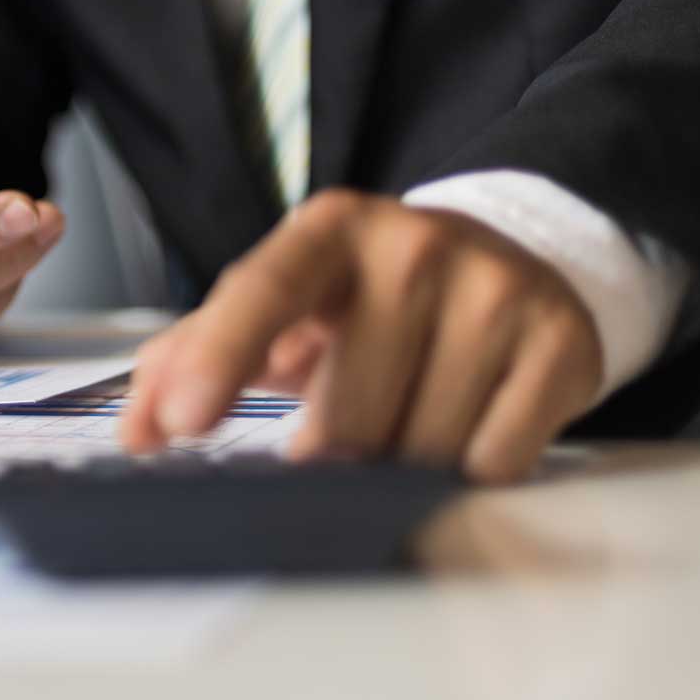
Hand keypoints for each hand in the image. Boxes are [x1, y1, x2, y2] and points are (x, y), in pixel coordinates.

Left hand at [120, 190, 603, 481]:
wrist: (513, 260)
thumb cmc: (369, 298)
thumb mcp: (280, 302)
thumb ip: (191, 356)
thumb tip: (138, 432)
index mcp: (327, 231)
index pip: (261, 292)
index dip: (218, 359)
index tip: (182, 424)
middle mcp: (415, 247)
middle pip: (349, 410)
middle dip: (333, 449)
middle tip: (337, 437)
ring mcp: (497, 290)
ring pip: (423, 445)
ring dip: (403, 463)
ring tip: (408, 415)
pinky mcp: (561, 342)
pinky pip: (494, 459)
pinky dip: (470, 467)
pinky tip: (467, 423)